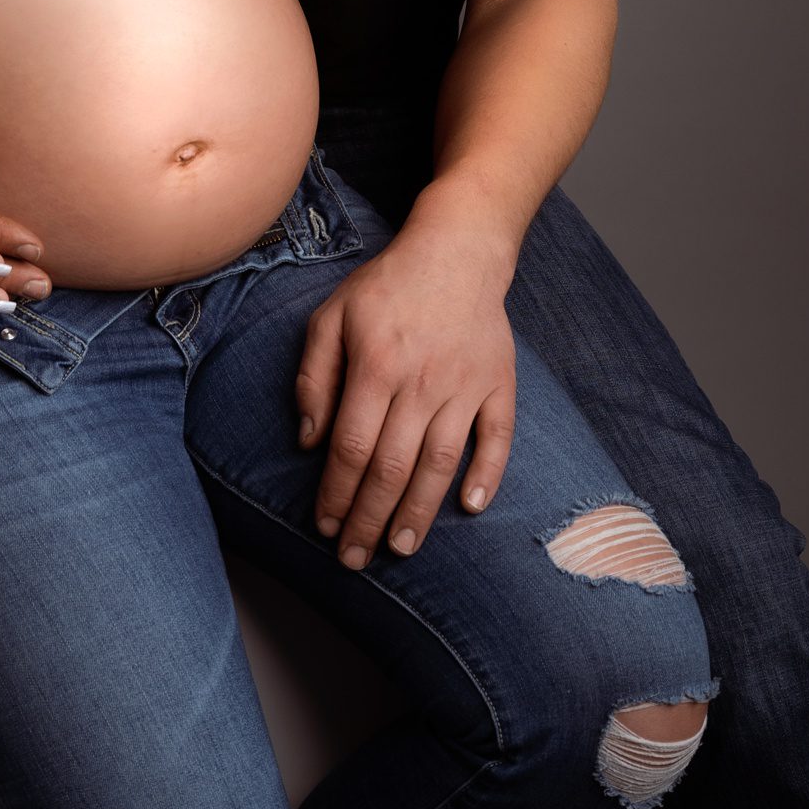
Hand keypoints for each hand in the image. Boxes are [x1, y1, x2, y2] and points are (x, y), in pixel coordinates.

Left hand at [294, 214, 516, 566]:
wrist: (457, 250)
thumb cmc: (386, 286)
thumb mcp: (332, 316)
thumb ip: (314, 377)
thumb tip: (309, 441)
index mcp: (376, 366)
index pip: (352, 448)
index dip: (336, 493)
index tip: (323, 525)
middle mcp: (421, 381)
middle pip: (392, 467)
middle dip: (369, 520)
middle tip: (354, 558)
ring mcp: (465, 384)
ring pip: (440, 463)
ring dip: (419, 512)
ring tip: (400, 548)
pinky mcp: (498, 383)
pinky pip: (497, 438)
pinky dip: (486, 475)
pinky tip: (470, 508)